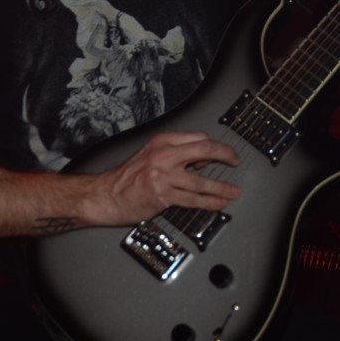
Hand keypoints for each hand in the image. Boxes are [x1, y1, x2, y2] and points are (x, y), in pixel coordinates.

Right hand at [89, 131, 240, 224]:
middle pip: (205, 150)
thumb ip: (174, 154)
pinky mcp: (163, 195)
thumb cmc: (126, 178)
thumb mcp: (150, 155)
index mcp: (161, 142)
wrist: (104, 195)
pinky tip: (219, 203)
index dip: (213, 146)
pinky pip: (193, 199)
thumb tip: (200, 160)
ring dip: (222, 187)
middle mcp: (164, 155)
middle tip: (235, 161)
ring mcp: (163, 175)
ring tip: (234, 191)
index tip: (222, 154)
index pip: (197, 137)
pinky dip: (210, 202)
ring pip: (202, 180)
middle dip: (226, 155)